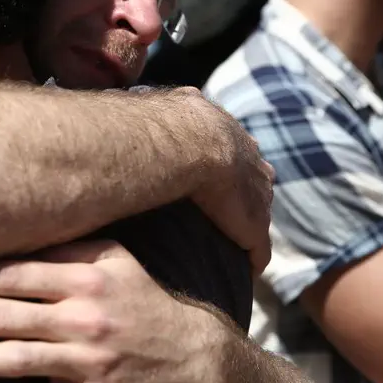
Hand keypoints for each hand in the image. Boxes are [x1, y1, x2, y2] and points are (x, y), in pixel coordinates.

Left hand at [0, 239, 227, 382]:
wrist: (191, 353)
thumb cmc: (139, 297)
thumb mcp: (112, 258)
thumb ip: (65, 247)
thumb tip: (12, 228)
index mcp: (84, 278)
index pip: (12, 274)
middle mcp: (83, 318)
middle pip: (3, 315)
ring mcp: (87, 363)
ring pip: (15, 361)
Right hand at [175, 89, 273, 274]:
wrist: (186, 142)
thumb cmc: (161, 125)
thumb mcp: (165, 109)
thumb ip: (157, 114)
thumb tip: (124, 110)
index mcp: (226, 131)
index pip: (232, 149)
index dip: (224, 164)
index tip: (213, 177)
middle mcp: (249, 158)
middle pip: (252, 180)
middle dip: (243, 194)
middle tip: (224, 212)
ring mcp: (256, 192)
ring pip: (256, 212)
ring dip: (245, 226)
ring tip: (230, 244)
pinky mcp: (254, 225)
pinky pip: (258, 248)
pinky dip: (251, 258)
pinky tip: (243, 273)